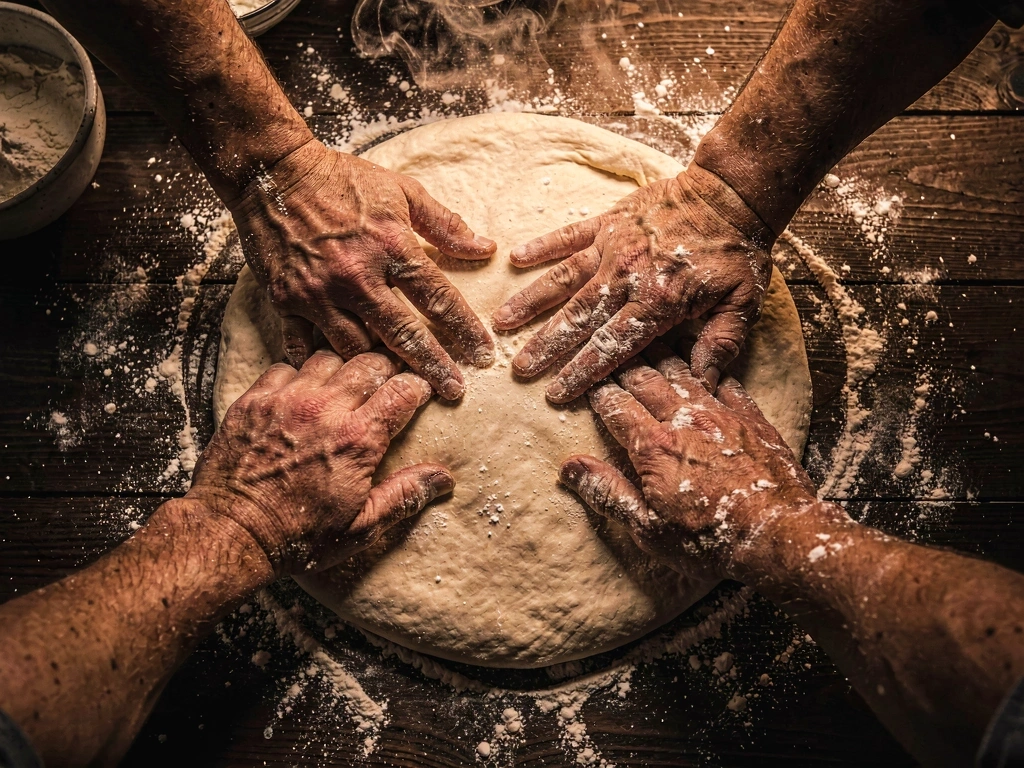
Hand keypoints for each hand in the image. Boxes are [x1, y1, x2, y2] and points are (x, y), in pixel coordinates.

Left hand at [187, 349, 452, 574]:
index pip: (404, 388)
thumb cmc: (298, 537)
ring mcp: (287, 400)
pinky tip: (302, 397)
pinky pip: (286, 366)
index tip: (419, 394)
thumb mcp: (361, 527)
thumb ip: (404, 496)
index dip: (418, 387)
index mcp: (358, 439)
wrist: (230, 535)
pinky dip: (299, 376)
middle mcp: (325, 409)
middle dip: (385, 371)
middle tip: (384, 388)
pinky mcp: (255, 400)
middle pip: (370, 362)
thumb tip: (443, 479)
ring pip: (329, 357)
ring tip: (343, 390)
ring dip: (342, 371)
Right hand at [230, 139, 497, 399]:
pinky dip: (322, 365)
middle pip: (404, 335)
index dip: (466, 330)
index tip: (484, 354)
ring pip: (356, 348)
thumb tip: (486, 249)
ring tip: (401, 381)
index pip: (439, 298)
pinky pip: (306, 347)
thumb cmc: (343, 180)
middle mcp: (357, 276)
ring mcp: (319, 293)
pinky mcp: (286, 301)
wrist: (273, 171)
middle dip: (433, 367)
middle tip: (455, 390)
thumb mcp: (402, 191)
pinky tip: (339, 381)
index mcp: (391, 246)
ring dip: (380, 367)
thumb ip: (445, 225)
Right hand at [492, 164, 773, 402]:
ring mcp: (614, 247)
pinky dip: (543, 246)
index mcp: (658, 302)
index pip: (612, 345)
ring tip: (502, 321)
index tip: (555, 392)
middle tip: (518, 367)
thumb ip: (721, 343)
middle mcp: (627, 276)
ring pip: (564, 279)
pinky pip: (570, 235)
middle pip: (579, 318)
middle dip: (546, 345)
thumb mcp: (742, 303)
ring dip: (532, 301)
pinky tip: (515, 258)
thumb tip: (702, 382)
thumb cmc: (737, 251)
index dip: (582, 371)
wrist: (732, 191)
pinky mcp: (609, 222)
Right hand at [559, 343, 815, 579]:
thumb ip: (609, 493)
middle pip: (644, 378)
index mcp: (653, 447)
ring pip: (682, 370)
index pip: (615, 405)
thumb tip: (569, 467)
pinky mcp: (751, 418)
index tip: (582, 379)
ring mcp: (721, 415)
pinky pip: (723, 380)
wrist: (781, 535)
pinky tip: (700, 359)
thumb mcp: (649, 530)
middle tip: (608, 350)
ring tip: (646, 338)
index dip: (596, 390)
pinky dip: (705, 366)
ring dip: (660, 353)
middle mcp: (684, 421)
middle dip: (622, 362)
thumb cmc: (712, 541)